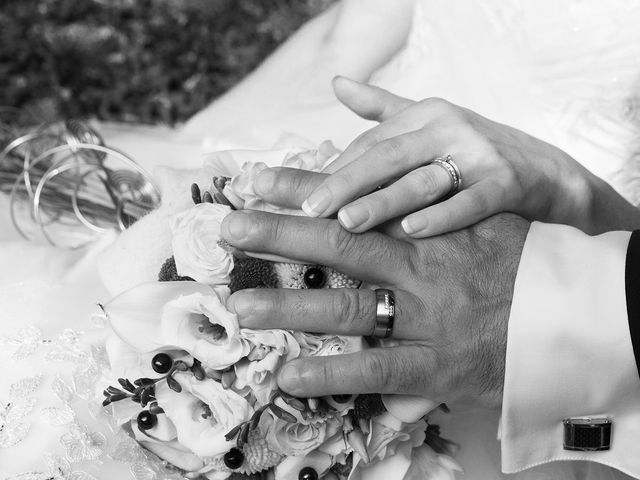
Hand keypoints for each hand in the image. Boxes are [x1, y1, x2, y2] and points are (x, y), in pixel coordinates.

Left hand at [220, 209, 529, 407]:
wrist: (570, 310)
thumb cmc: (518, 260)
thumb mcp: (475, 214)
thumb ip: (429, 198)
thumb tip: (389, 180)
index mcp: (425, 228)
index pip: (352, 201)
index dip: (302, 189)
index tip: (257, 180)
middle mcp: (419, 267)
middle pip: (340, 244)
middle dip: (281, 234)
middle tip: (230, 229)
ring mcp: (426, 316)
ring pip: (348, 308)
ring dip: (290, 306)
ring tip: (240, 306)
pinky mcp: (438, 364)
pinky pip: (377, 370)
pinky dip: (332, 374)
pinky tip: (289, 375)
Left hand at [280, 77, 638, 236]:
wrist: (548, 171)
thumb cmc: (476, 153)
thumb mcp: (430, 126)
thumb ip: (384, 108)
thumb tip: (338, 83)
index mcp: (422, 118)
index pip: (367, 145)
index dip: (330, 169)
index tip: (294, 195)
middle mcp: (445, 128)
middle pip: (386, 157)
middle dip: (344, 183)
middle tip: (307, 209)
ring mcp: (477, 154)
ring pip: (422, 179)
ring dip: (384, 200)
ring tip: (347, 222)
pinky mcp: (507, 182)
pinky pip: (471, 200)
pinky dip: (443, 215)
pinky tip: (413, 231)